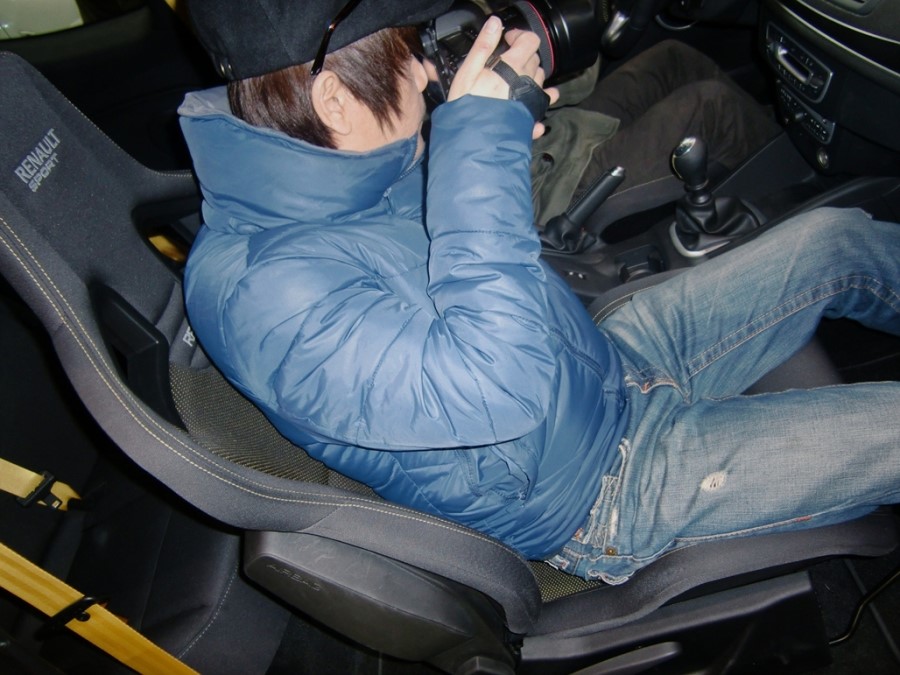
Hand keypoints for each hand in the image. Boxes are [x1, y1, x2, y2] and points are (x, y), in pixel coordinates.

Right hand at [447, 16, 558, 138]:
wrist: (472, 144)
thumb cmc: (466, 110)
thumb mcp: (467, 73)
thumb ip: (483, 47)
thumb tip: (495, 24)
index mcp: (513, 67)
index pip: (530, 41)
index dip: (519, 36)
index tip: (507, 41)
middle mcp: (527, 82)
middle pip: (535, 60)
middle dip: (522, 57)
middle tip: (503, 64)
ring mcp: (532, 101)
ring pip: (540, 81)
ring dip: (529, 77)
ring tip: (510, 84)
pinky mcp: (532, 118)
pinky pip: (542, 105)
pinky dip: (539, 101)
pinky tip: (528, 104)